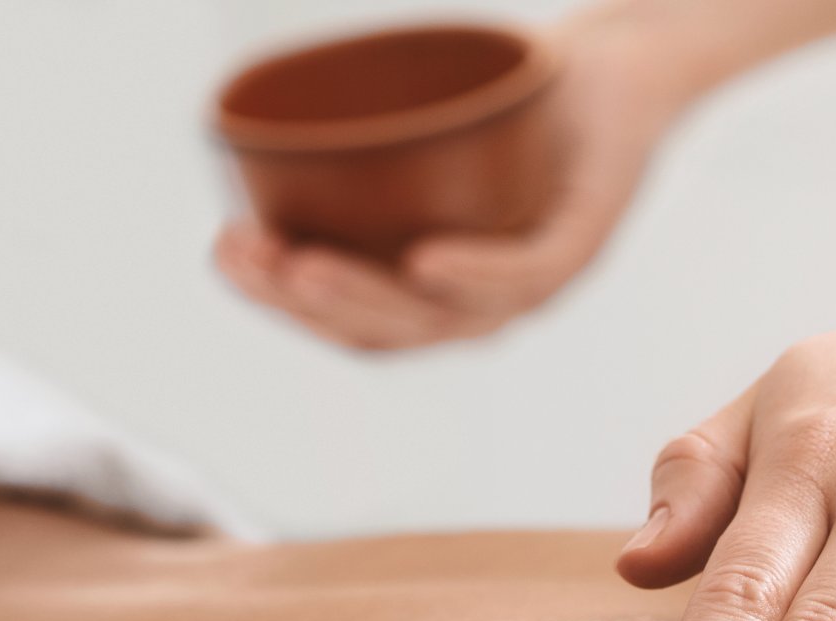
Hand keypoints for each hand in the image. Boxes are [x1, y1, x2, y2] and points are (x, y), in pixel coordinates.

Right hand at [214, 15, 684, 350]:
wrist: (613, 76)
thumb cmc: (506, 107)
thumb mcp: (412, 131)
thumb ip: (346, 153)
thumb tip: (241, 135)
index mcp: (438, 295)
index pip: (351, 322)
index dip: (279, 301)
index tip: (223, 250)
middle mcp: (484, 304)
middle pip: (389, 329)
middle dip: (306, 301)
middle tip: (250, 258)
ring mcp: (536, 281)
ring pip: (446, 313)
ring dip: (368, 294)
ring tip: (304, 265)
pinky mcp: (582, 243)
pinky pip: (528, 271)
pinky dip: (477, 271)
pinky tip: (424, 261)